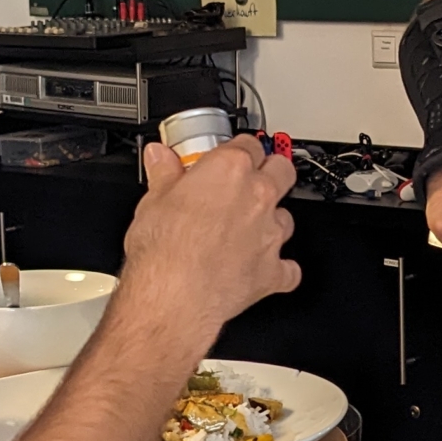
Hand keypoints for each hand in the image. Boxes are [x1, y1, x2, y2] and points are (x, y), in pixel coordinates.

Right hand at [123, 135, 300, 337]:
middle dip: (271, 171)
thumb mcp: (153, 200)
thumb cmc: (163, 250)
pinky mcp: (273, 271)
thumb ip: (164, 174)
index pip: (248, 144)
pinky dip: (278, 270)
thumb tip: (161, 158)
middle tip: (250, 181)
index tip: (228, 157)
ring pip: (287, 217)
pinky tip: (260, 270)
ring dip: (271, 221)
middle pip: (282, 170)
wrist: (173, 296)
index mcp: (230, 170)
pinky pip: (288, 269)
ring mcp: (269, 234)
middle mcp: (258, 197)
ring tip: (247, 230)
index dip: (238, 149)